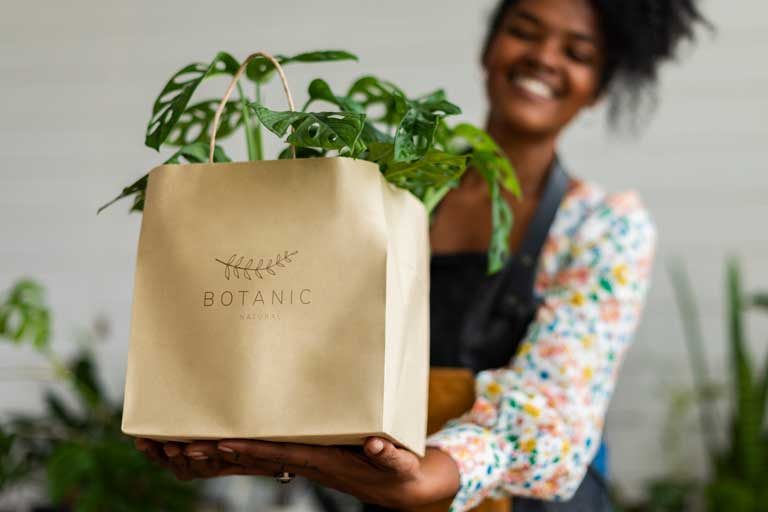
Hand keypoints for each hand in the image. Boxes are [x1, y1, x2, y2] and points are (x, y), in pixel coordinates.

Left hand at [137, 436, 459, 508]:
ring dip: (228, 450)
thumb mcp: (399, 463)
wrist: (398, 485)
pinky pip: (272, 450)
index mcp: (324, 461)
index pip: (281, 454)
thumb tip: (374, 445)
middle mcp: (308, 461)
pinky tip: (229, 439)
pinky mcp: (310, 453)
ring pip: (260, 454)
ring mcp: (306, 458)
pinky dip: (247, 447)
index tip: (223, 444)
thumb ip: (388, 455)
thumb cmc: (398, 471)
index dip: (251, 450)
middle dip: (224, 452)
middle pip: (259, 456)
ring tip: (193, 442)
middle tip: (187, 445)